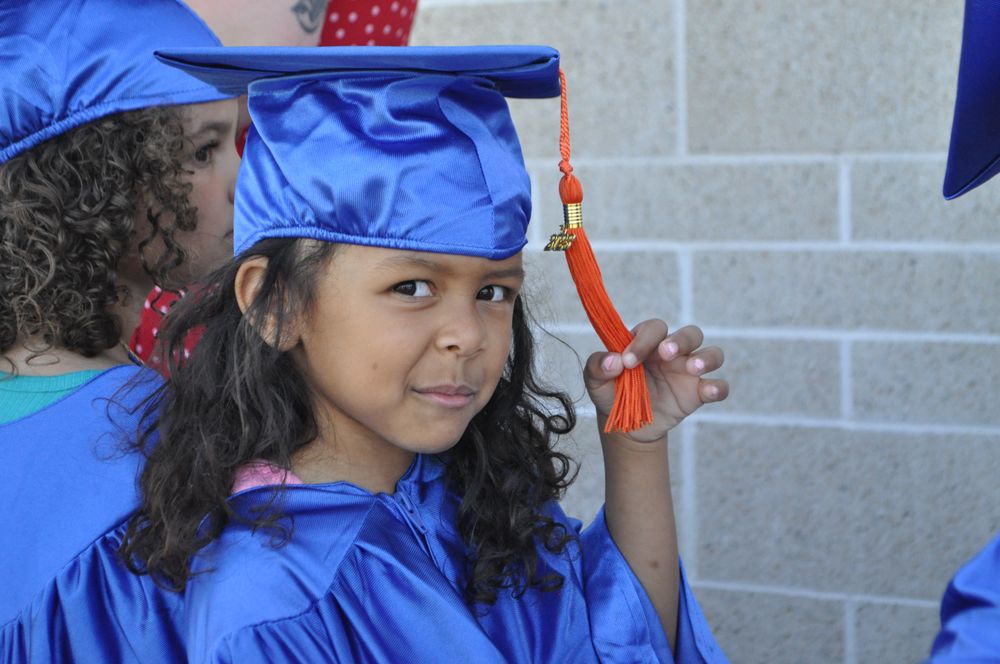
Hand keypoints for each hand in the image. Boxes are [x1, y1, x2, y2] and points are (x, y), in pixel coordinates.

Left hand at [583, 321, 727, 442]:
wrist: (626, 426)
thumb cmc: (612, 393)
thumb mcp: (595, 381)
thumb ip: (597, 365)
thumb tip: (613, 361)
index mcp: (648, 342)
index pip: (654, 329)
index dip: (643, 340)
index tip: (628, 361)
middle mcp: (673, 352)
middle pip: (690, 334)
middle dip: (680, 340)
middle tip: (666, 353)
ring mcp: (689, 371)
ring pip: (712, 354)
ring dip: (706, 358)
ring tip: (692, 368)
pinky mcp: (699, 393)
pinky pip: (718, 386)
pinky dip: (718, 387)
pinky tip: (708, 391)